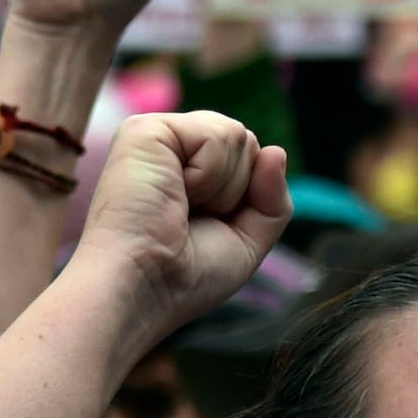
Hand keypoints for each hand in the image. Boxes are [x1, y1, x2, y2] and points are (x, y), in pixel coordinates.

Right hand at [73, 112, 290, 350]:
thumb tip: (275, 150)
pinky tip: (174, 193)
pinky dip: (210, 174)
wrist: (141, 288)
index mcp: (185, 172)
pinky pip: (219, 134)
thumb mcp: (247, 240)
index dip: (246, 198)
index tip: (202, 230)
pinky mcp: (144, 130)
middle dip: (236, 191)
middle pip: (246, 143)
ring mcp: (155, 136)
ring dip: (222, 187)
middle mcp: (168, 149)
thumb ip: (272, 198)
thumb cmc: (183, 277)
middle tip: (189, 220)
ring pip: (237, 136)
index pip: (248, 158)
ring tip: (179, 208)